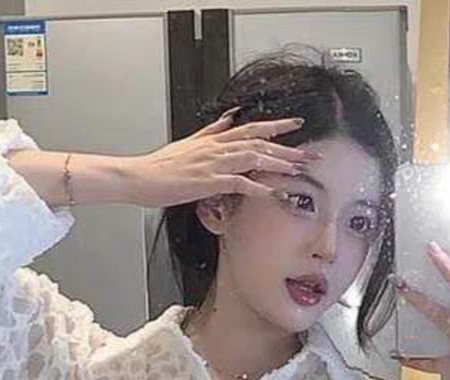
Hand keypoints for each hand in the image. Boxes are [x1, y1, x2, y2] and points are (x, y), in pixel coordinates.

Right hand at [126, 110, 320, 207]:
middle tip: (310, 154)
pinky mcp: (206, 182)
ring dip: (278, 163)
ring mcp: (212, 164)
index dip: (275, 126)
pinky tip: (273, 192)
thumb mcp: (188, 143)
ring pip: (253, 158)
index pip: (251, 128)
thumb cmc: (161, 166)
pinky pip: (238, 183)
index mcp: (213, 139)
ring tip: (298, 169)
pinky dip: (258, 187)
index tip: (297, 124)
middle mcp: (216, 148)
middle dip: (287, 147)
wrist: (138, 176)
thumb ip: (211, 130)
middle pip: (258, 142)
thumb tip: (228, 117)